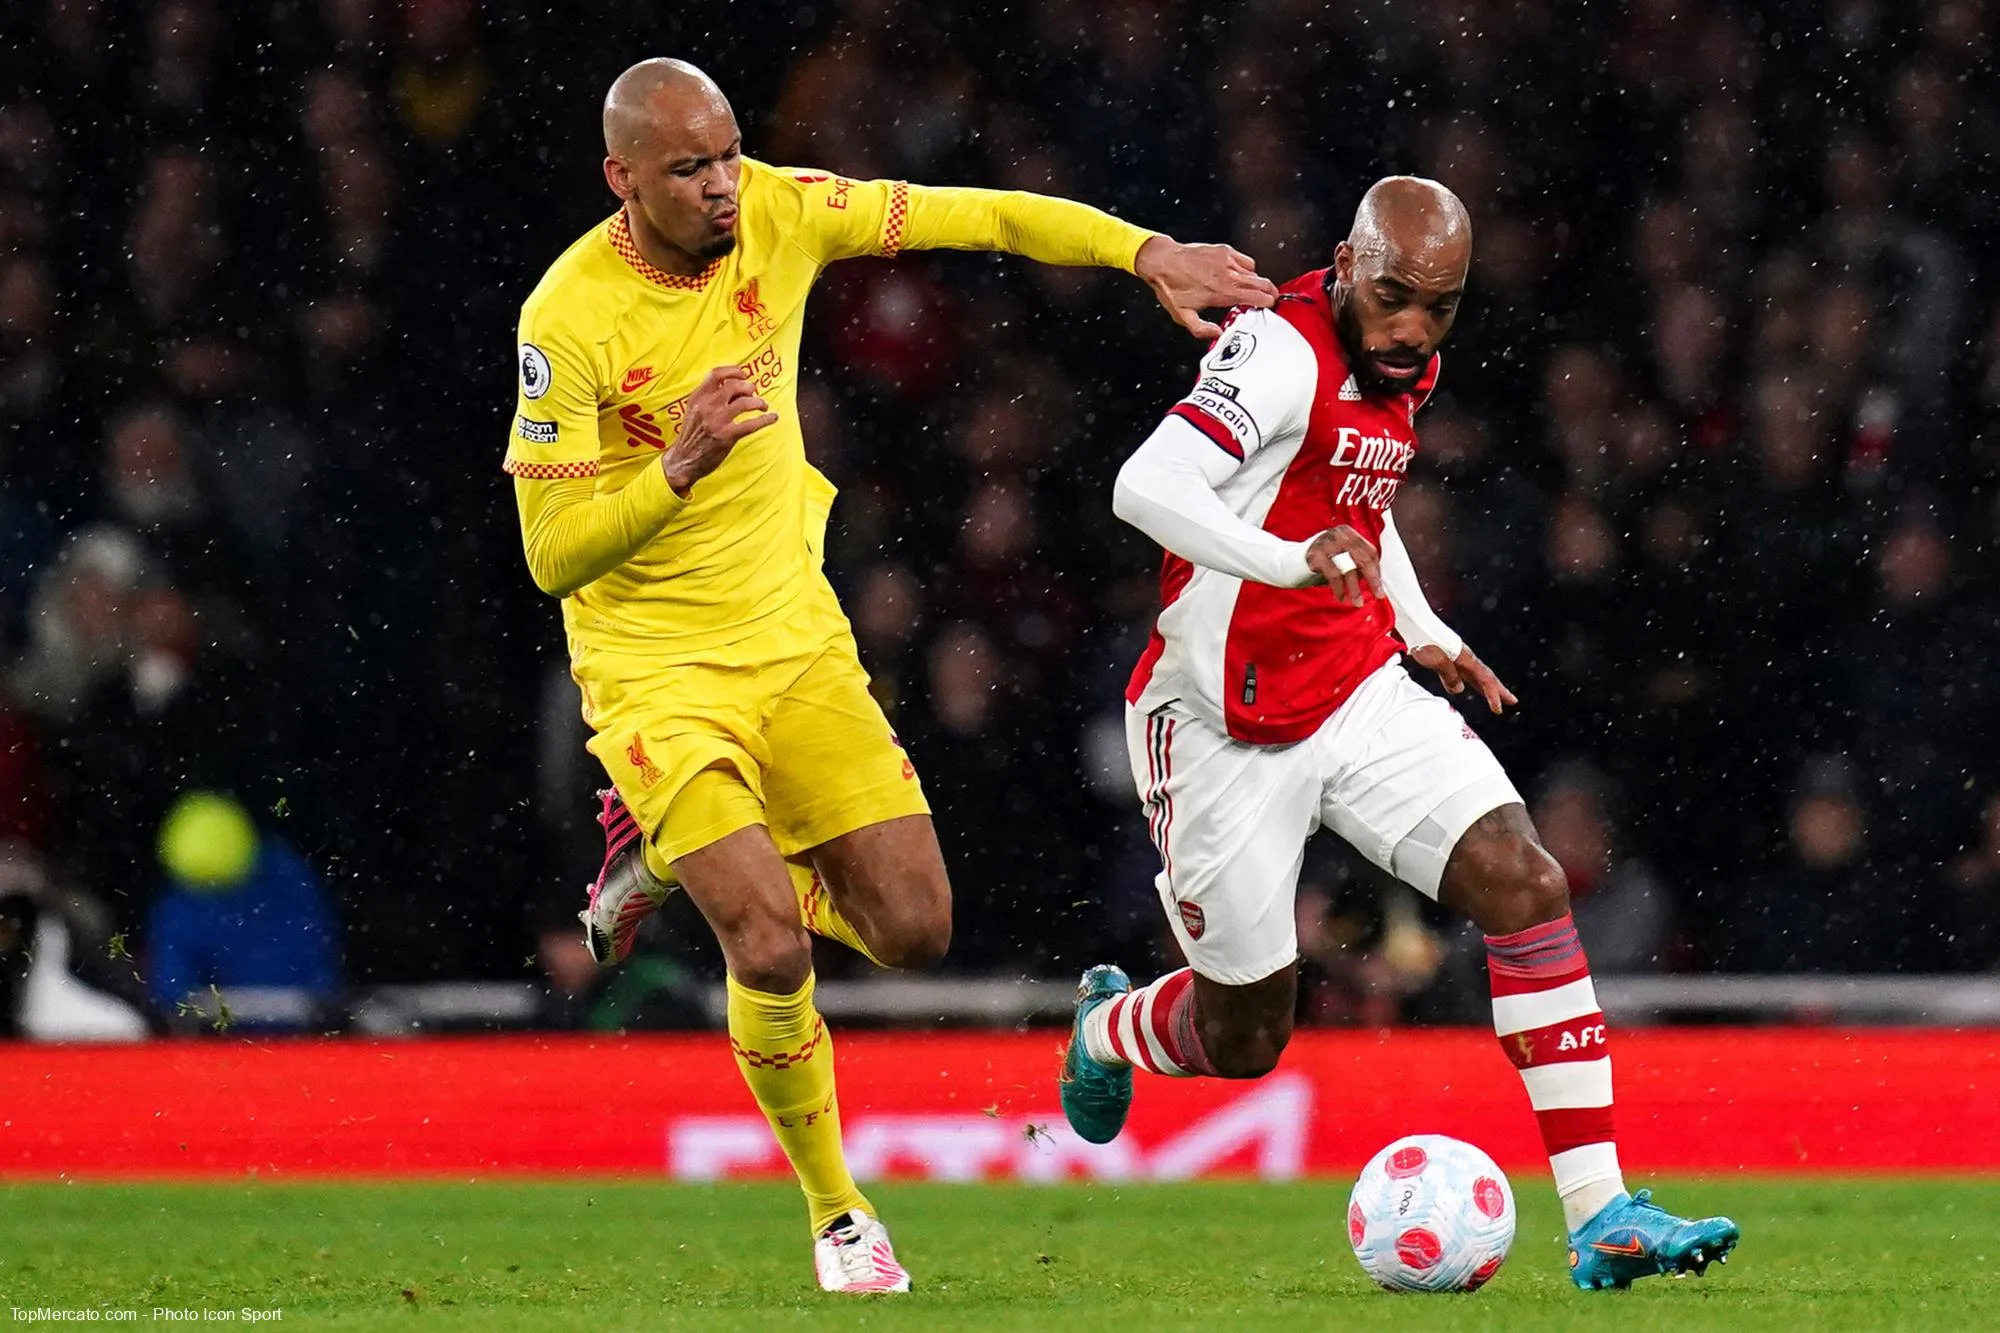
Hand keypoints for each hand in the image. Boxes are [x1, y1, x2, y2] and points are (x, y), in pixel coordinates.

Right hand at [661, 365, 779, 496]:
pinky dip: (766, 419)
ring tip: (763, 406)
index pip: (716, 374)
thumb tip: (733, 386)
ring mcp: (717, 421)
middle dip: (749, 387)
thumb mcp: (694, 411)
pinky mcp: (726, 437)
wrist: (683, 461)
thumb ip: (709, 397)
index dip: (734, 371)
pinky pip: (751, 424)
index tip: (744, 375)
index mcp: (698, 397)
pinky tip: (773, 418)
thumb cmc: (691, 436)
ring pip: (745, 402)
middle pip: (734, 386)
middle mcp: (707, 407)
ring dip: (759, 403)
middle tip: (754, 393)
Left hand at [1134, 236, 1279, 338]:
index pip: (1258, 297)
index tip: (1268, 307)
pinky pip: (1245, 260)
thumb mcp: (1183, 316)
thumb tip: (1218, 335)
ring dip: (1256, 281)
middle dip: (1269, 292)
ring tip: (1249, 288)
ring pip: (1255, 272)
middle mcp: (1228, 275)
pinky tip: (1237, 274)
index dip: (1267, 303)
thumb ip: (1202, 329)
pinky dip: (1246, 268)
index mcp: (1223, 293)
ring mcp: (1228, 261)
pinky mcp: (1225, 250)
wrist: (1163, 261)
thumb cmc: (1171, 286)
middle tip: (1268, 299)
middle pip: (1262, 283)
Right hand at [1304, 526, 1383, 606]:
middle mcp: (1338, 534)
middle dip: (1372, 579)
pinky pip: (1333, 574)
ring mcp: (1325, 543)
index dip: (1376, 571)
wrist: (1287, 562)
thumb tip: (1377, 581)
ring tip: (1358, 603)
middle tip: (1379, 595)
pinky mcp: (1314, 555)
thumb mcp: (1341, 560)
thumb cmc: (1319, 564)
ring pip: (1348, 568)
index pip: (1369, 552)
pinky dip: (1339, 588)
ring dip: (1355, 588)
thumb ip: (1356, 565)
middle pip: (1362, 558)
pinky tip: (1340, 598)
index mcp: (1347, 532)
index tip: (1379, 588)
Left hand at [1409, 642, 1517, 714]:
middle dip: (1499, 690)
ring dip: (1485, 687)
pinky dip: (1468, 681)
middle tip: (1512, 701)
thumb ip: (1449, 675)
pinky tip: (1462, 686)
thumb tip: (1459, 689)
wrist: (1412, 623)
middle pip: (1485, 676)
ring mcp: (1455, 657)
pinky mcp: (1445, 657)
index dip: (1492, 694)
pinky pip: (1461, 672)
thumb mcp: (1436, 660)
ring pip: (1474, 675)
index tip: (1498, 709)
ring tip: (1494, 698)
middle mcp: (1464, 657)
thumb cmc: (1423, 639)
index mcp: (1465, 657)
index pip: (1484, 678)